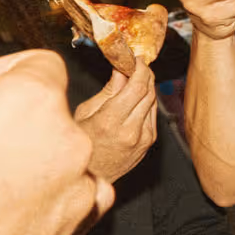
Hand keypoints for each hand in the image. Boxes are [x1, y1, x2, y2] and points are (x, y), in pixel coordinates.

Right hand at [74, 59, 157, 181]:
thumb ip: (108, 91)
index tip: (136, 58)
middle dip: (145, 73)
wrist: (90, 176)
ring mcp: (143, 138)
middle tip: (137, 63)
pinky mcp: (148, 143)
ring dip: (147, 86)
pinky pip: (152, 115)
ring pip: (153, 102)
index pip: (137, 86)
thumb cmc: (81, 144)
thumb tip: (121, 69)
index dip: (140, 68)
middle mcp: (130, 130)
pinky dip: (147, 102)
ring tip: (135, 77)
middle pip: (149, 91)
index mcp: (110, 121)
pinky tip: (136, 97)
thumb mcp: (86, 113)